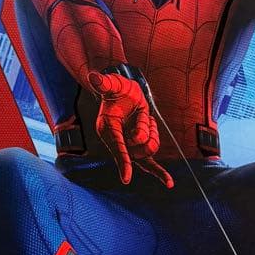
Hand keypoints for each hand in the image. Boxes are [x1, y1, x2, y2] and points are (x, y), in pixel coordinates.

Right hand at [90, 71, 172, 188]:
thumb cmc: (117, 90)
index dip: (122, 162)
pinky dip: (160, 173)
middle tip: (139, 112)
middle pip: (141, 145)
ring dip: (152, 131)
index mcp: (107, 130)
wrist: (124, 95)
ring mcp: (128, 149)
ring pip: (151, 148)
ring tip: (145, 118)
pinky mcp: (139, 152)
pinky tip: (161, 160)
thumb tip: (93, 76)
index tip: (126, 179)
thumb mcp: (112, 84)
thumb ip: (104, 83)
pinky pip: (151, 166)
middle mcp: (116, 143)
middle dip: (145, 128)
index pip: (116, 146)